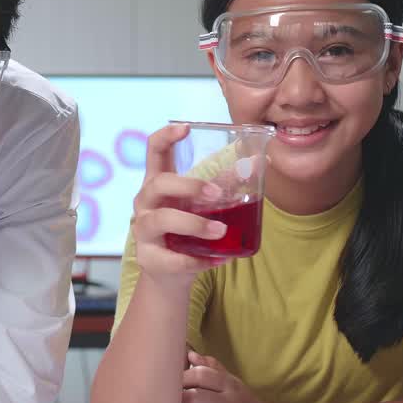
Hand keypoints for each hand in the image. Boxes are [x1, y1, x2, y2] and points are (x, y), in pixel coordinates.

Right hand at [130, 124, 230, 287]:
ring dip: (195, 224)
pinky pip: (173, 258)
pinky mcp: (149, 258)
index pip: (154, 150)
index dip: (166, 136)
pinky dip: (199, 259)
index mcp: (158, 183)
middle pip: (159, 183)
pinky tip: (219, 258)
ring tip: (222, 231)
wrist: (169, 274)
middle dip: (189, 186)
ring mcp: (143, 230)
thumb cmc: (185, 230)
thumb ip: (224, 184)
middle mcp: (146, 203)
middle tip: (218, 194)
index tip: (185, 128)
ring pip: (162, 220)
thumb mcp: (201, 204)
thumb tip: (258, 162)